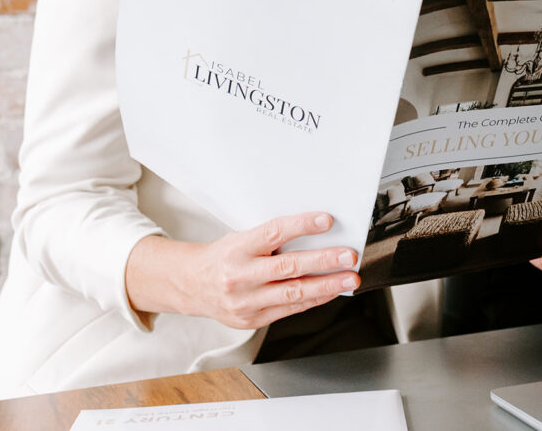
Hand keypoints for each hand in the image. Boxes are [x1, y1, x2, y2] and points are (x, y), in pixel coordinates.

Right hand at [127, 212, 359, 329]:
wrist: (192, 286)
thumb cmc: (223, 257)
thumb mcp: (241, 238)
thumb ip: (272, 238)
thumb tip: (315, 233)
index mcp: (237, 248)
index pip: (273, 233)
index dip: (301, 226)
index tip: (327, 221)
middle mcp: (240, 276)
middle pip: (288, 267)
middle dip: (323, 261)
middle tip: (348, 256)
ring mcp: (245, 301)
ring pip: (293, 293)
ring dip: (327, 285)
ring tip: (349, 278)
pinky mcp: (252, 319)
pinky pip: (290, 309)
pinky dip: (314, 299)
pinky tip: (330, 291)